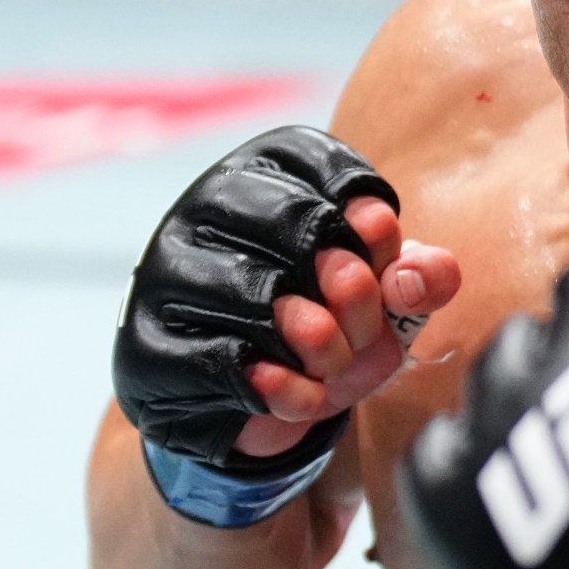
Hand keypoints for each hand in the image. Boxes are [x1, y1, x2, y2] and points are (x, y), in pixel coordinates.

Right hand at [115, 126, 459, 479]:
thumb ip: (420, 276)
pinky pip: (230, 362)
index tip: (385, 264)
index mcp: (264, 171)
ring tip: (335, 366)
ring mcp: (167, 273)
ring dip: (325, 345)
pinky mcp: (148, 342)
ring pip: (264, 296)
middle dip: (357, 290)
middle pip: (303, 227)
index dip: (376, 226)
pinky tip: (305, 395)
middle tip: (365, 330)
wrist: (252, 398)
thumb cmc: (329, 322)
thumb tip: (419, 278)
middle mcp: (205, 206)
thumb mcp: (386, 297)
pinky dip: (288, 388)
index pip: (334, 171)